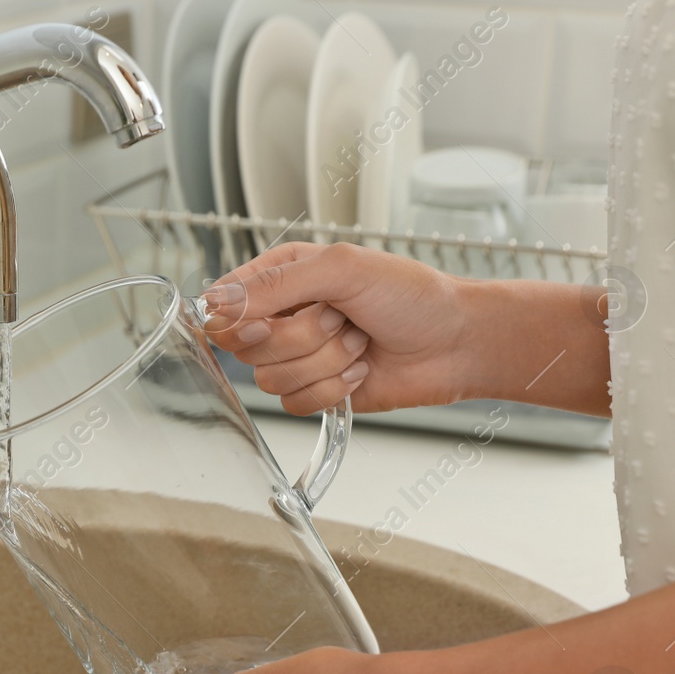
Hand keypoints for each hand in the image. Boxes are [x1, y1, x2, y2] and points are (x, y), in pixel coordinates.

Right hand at [199, 241, 475, 414]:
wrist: (456, 342)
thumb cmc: (412, 295)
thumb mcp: (342, 268)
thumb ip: (277, 283)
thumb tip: (217, 303)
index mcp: (282, 276)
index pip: (224, 305)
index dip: (242, 320)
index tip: (272, 318)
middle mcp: (284, 316)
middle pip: (247, 347)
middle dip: (301, 338)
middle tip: (340, 318)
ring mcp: (298, 357)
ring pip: (272, 379)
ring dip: (326, 362)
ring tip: (358, 342)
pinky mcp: (316, 391)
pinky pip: (296, 404)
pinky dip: (334, 389)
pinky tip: (361, 369)